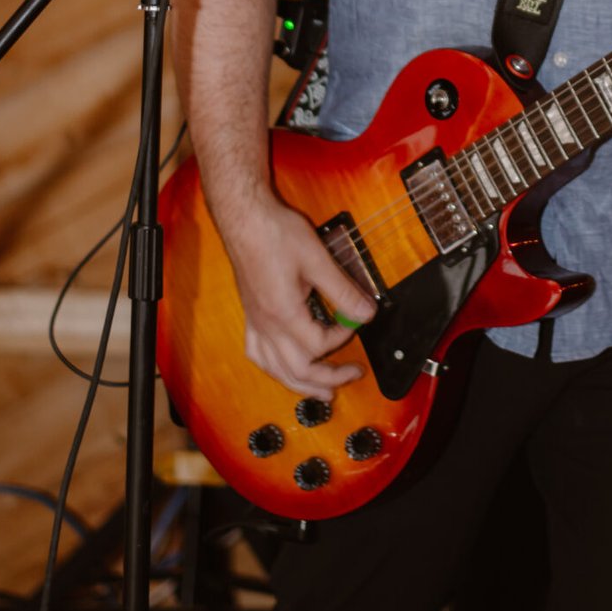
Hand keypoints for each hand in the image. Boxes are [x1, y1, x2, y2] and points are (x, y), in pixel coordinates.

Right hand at [223, 193, 376, 400]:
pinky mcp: (250, 315)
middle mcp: (267, 325)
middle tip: (351, 375)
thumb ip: (343, 290)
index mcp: (284, 314)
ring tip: (321, 391)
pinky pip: (258, 354)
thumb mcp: (318, 259)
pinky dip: (274, 368)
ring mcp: (255, 323)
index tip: (356, 319)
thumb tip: (366, 312)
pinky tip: (281, 367)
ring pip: (275, 370)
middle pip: (297, 371)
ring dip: (300, 384)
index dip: (343, 336)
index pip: (320, 345)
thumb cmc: (276, 234)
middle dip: (328, 378)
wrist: (245, 219)